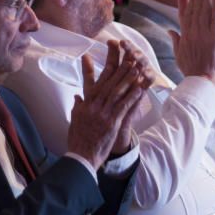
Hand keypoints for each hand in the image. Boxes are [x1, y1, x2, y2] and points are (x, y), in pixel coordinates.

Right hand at [67, 41, 146, 168]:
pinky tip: (139, 88)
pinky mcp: (111, 122)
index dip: (105, 70)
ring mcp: (102, 113)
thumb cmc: (78, 140)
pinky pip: (123, 106)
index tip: (112, 60)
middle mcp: (93, 106)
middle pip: (108, 84)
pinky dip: (131, 96)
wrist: (81, 157)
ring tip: (136, 68)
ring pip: (117, 92)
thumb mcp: (75, 120)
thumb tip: (78, 97)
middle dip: (120, 70)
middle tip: (129, 58)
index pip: (96, 83)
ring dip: (128, 79)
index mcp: (86, 104)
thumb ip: (78, 106)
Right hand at [169, 0, 214, 81]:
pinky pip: (214, 22)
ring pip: (205, 12)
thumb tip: (170, 31)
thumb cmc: (190, 69)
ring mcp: (203, 36)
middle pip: (195, 9)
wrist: (199, 81)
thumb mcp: (179, 53)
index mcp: (184, 35)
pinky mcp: (213, 40)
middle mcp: (192, 33)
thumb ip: (175, 40)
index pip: (186, 13)